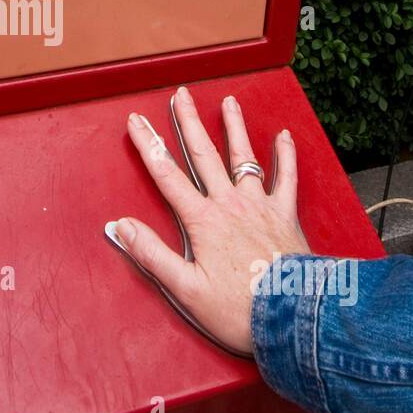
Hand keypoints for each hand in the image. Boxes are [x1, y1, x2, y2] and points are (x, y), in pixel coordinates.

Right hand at [115, 87, 309, 356]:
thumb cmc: (237, 308)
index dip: (149, 146)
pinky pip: (287, 178)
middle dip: (189, 122)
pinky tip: (284, 135)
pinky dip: (286, 155)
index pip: (167, 175)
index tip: (136, 121)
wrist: (292, 317)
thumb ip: (151, 254)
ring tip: (228, 102)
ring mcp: (260, 206)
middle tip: (180, 95)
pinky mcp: (286, 215)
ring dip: (234, 128)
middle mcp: (230, 205)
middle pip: (204, 155)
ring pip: (244, 158)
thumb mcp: (185, 288)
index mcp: (202, 221)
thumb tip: (120, 226)